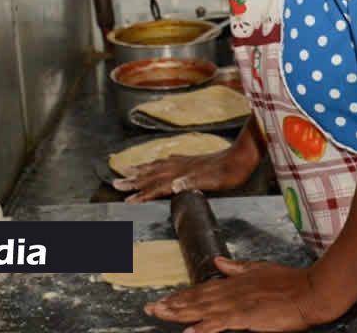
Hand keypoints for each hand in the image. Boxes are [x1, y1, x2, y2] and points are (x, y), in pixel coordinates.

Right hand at [112, 149, 254, 202]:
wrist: (241, 157)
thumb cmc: (228, 173)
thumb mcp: (213, 181)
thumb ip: (192, 182)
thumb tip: (173, 185)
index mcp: (182, 174)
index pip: (157, 185)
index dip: (142, 193)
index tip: (126, 200)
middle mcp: (180, 167)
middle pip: (151, 174)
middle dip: (133, 180)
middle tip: (115, 182)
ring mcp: (185, 162)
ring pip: (157, 165)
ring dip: (141, 169)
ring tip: (126, 169)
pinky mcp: (191, 159)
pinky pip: (167, 161)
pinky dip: (157, 162)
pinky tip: (157, 162)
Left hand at [146, 257, 343, 332]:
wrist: (310, 291)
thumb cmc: (290, 282)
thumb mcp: (260, 269)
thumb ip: (237, 267)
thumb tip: (219, 262)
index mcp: (235, 281)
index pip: (202, 288)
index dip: (182, 295)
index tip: (163, 298)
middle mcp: (231, 291)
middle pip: (196, 298)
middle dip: (171, 304)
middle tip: (149, 307)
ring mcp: (237, 304)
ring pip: (201, 309)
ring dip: (179, 313)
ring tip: (158, 314)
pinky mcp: (245, 317)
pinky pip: (218, 324)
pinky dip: (202, 328)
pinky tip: (187, 332)